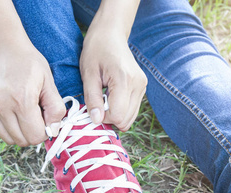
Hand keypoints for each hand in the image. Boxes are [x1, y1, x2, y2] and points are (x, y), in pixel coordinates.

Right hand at [0, 44, 65, 145]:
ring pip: (7, 137)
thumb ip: (56, 110)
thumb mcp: (50, 83)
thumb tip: (53, 132)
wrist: (2, 47)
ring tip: (20, 110)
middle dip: (31, 132)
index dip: (43, 131)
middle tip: (33, 115)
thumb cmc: (29, 64)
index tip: (44, 119)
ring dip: (17, 129)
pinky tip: (7, 105)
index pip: (34, 136)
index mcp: (21, 99)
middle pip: (20, 140)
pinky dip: (4, 123)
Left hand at [79, 2, 146, 131]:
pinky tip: (112, 96)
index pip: (118, 116)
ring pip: (130, 118)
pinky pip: (132, 110)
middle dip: (109, 118)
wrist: (111, 34)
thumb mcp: (88, 74)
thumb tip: (96, 121)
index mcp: (124, 80)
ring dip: (115, 114)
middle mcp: (138, 85)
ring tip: (105, 98)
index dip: (103, 118)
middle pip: (126, 120)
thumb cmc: (96, 50)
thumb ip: (92, 99)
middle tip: (98, 104)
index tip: (94, 107)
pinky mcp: (142, 88)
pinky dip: (121, 109)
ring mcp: (143, 87)